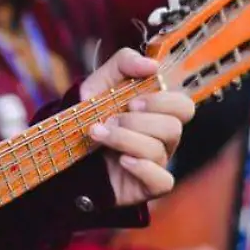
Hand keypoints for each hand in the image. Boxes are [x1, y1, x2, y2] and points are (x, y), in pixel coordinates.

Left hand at [79, 49, 194, 207]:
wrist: (65, 148)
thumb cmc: (91, 114)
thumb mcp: (101, 82)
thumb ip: (125, 63)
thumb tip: (152, 65)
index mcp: (159, 113)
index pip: (184, 107)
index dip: (162, 103)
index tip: (131, 102)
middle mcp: (163, 139)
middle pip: (173, 128)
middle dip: (138, 122)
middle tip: (111, 119)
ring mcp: (156, 163)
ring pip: (158, 151)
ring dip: (125, 139)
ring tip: (99, 134)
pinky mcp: (147, 186)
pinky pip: (163, 181)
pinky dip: (143, 169)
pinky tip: (122, 160)